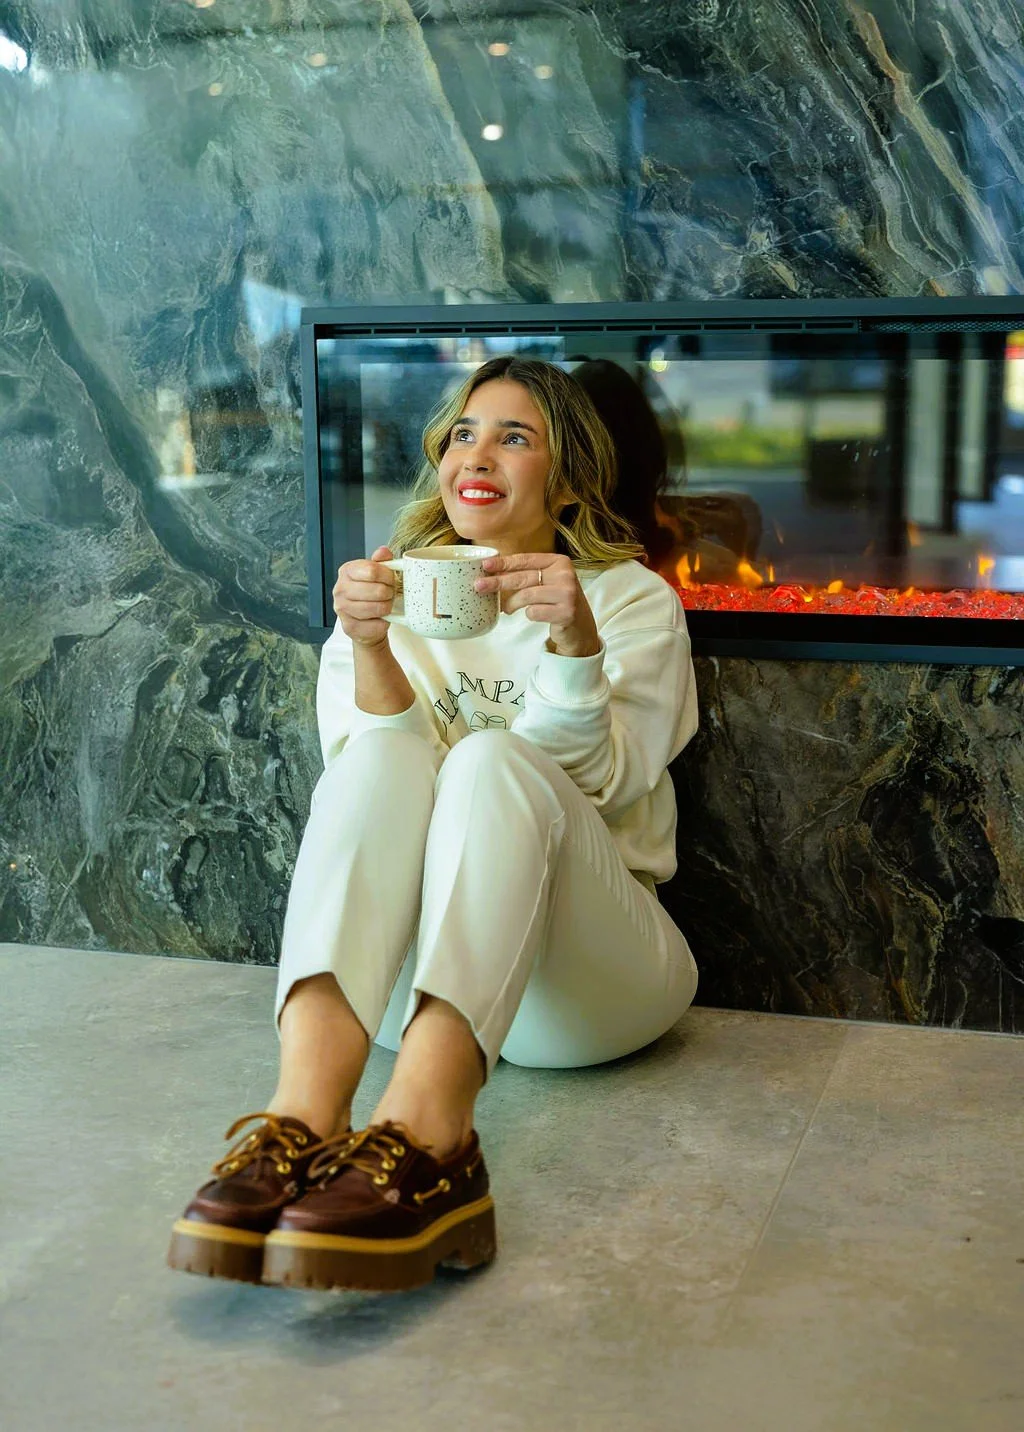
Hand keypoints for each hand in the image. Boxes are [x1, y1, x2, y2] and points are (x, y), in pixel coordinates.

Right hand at [333, 546, 397, 647]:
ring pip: (377, 608)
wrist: (366, 623)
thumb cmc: (372, 596)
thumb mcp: (378, 574)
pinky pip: (377, 624)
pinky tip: (379, 619)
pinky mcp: (349, 627)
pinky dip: (383, 623)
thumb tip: (383, 551)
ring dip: (387, 608)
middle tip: (389, 595)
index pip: (372, 570)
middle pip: (377, 590)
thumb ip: (382, 561)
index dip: (388, 576)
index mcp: (347, 571)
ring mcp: (342, 609)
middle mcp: (340, 589)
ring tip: (385, 606)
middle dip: (389, 593)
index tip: (391, 579)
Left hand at [474, 553, 601, 656]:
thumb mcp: (547, 582)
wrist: (580, 627)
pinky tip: (533, 615)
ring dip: (511, 604)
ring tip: (506, 609)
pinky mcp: (566, 612)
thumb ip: (527, 575)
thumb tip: (492, 573)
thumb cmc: (557, 601)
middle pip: (523, 577)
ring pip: (526, 596)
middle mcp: (565, 575)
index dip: (504, 562)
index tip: (485, 565)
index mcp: (559, 562)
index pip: (526, 559)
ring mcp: (567, 594)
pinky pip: (534, 612)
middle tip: (479, 586)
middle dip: (498, 582)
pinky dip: (528, 614)